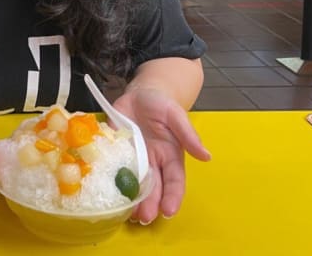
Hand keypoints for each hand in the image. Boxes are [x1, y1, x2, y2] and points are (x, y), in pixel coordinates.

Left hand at [112, 87, 209, 223]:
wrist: (140, 93)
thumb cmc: (162, 104)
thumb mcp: (176, 115)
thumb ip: (188, 135)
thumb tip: (206, 156)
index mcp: (170, 156)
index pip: (174, 181)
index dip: (173, 197)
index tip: (169, 211)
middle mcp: (152, 162)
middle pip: (152, 187)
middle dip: (149, 204)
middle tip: (143, 218)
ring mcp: (133, 158)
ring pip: (132, 183)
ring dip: (131, 199)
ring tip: (127, 214)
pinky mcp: (115, 151)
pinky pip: (112, 166)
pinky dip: (109, 178)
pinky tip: (105, 189)